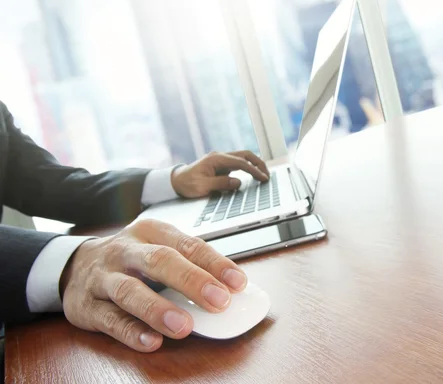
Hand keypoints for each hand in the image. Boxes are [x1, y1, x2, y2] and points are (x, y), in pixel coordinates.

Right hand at [60, 219, 247, 351]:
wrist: (74, 265)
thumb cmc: (131, 259)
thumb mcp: (157, 249)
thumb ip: (189, 266)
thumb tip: (229, 291)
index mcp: (151, 232)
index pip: (188, 245)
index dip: (215, 264)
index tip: (238, 283)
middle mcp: (126, 250)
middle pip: (160, 261)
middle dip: (192, 281)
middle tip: (219, 301)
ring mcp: (104, 277)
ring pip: (130, 291)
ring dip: (159, 309)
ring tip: (184, 326)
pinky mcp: (87, 305)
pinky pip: (110, 319)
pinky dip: (131, 331)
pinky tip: (151, 341)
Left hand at [171, 151, 269, 197]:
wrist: (176, 181)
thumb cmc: (187, 184)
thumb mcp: (202, 186)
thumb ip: (221, 184)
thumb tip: (238, 182)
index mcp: (216, 159)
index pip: (240, 162)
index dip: (253, 170)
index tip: (263, 178)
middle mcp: (220, 157)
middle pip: (245, 155)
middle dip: (258, 163)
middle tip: (267, 175)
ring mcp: (221, 160)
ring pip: (243, 158)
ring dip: (254, 165)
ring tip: (263, 175)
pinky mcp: (221, 166)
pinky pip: (238, 164)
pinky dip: (248, 168)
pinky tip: (253, 175)